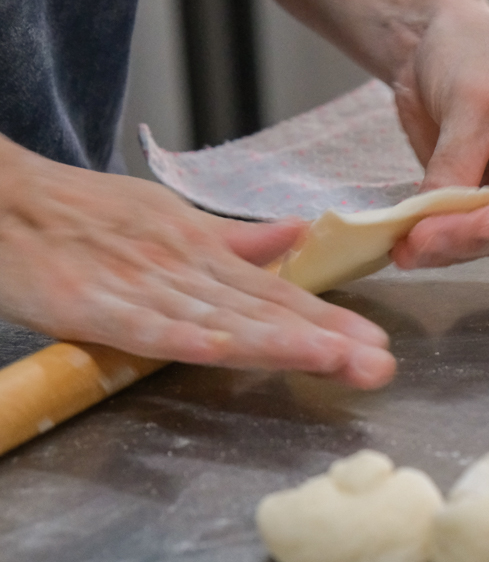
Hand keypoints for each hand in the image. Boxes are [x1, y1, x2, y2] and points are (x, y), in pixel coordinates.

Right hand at [0, 137, 394, 387]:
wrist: (2, 198)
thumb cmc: (84, 213)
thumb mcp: (168, 219)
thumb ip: (232, 241)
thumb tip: (294, 238)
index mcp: (201, 252)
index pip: (276, 293)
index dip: (327, 320)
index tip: (374, 341)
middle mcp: (182, 268)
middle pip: (263, 310)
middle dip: (324, 338)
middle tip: (378, 363)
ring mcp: (139, 285)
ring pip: (218, 317)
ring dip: (277, 340)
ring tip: (332, 359)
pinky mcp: (89, 303)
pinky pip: (141, 325)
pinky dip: (181, 335)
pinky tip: (222, 351)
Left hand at [390, 4, 488, 267]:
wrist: (431, 42)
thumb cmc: (471, 50)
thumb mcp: (471, 102)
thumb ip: (457, 164)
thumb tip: (435, 219)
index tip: (476, 230)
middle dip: (470, 238)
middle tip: (421, 242)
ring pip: (488, 238)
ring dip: (447, 247)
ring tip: (404, 249)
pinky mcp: (477, 200)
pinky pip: (461, 230)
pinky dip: (435, 238)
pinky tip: (405, 242)